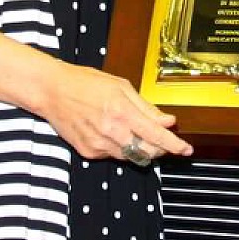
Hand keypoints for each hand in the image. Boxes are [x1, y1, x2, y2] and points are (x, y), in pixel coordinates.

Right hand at [36, 61, 193, 164]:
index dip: (174, 145)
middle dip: (160, 148)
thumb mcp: (121, 86)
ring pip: (131, 156)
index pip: (156, 135)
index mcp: (122, 111)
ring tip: (132, 130)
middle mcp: (111, 131)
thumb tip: (167, 120)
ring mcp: (99, 144)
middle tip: (162, 139)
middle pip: (147, 152)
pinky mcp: (89, 152)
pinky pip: (114, 156)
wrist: (52, 91)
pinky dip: (120, 147)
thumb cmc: (85, 83)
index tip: (186, 149)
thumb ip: (146, 107)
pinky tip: (113, 132)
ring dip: (140, 148)